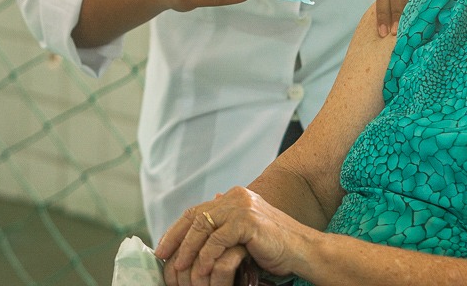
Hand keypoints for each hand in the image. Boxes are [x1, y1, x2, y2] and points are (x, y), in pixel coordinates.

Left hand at [155, 188, 306, 285]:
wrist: (303, 250)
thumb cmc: (275, 247)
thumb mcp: (244, 235)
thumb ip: (225, 229)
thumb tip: (200, 231)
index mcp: (234, 197)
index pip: (197, 210)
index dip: (177, 229)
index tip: (163, 248)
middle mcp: (236, 197)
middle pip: (196, 216)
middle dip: (176, 238)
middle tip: (163, 257)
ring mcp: (243, 207)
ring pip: (203, 227)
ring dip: (188, 250)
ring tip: (179, 268)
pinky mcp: (248, 221)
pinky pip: (218, 240)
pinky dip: (206, 256)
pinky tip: (201, 270)